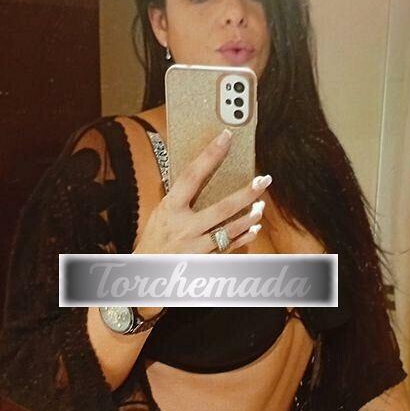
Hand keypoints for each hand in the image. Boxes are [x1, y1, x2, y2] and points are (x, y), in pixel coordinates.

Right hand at [133, 128, 271, 254]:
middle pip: (222, 207)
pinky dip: (243, 237)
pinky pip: (229, 248)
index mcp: (170, 208)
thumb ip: (179, 198)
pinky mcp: (204, 261)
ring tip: (262, 205)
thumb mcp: (159, 213)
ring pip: (229, 230)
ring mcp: (195, 246)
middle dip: (246, 193)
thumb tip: (198, 174)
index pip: (191, 175)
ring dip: (249, 217)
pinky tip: (254, 228)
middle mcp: (184, 227)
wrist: (145, 274)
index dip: (209, 154)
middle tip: (264, 180)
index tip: (226, 137)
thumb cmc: (154, 239)